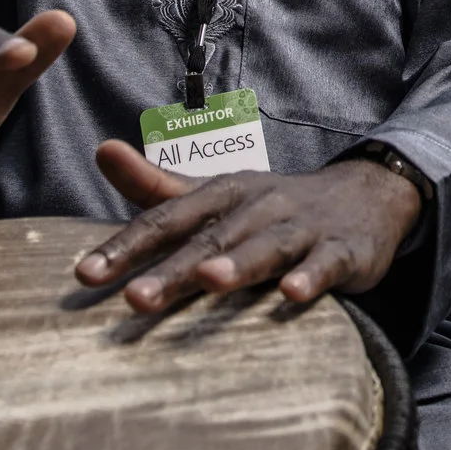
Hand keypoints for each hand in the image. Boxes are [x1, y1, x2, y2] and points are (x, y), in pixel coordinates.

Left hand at [76, 139, 421, 311]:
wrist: (365, 196)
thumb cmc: (273, 208)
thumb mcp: (216, 194)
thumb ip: (157, 186)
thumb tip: (101, 151)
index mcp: (223, 193)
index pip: (167, 219)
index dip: (126, 246)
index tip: (85, 275)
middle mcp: (259, 206)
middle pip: (211, 239)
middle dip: (173, 268)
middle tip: (134, 298)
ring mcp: (303, 227)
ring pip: (267, 246)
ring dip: (238, 262)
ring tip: (208, 280)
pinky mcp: (343, 251)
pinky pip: (326, 264)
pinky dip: (310, 277)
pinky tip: (292, 294)